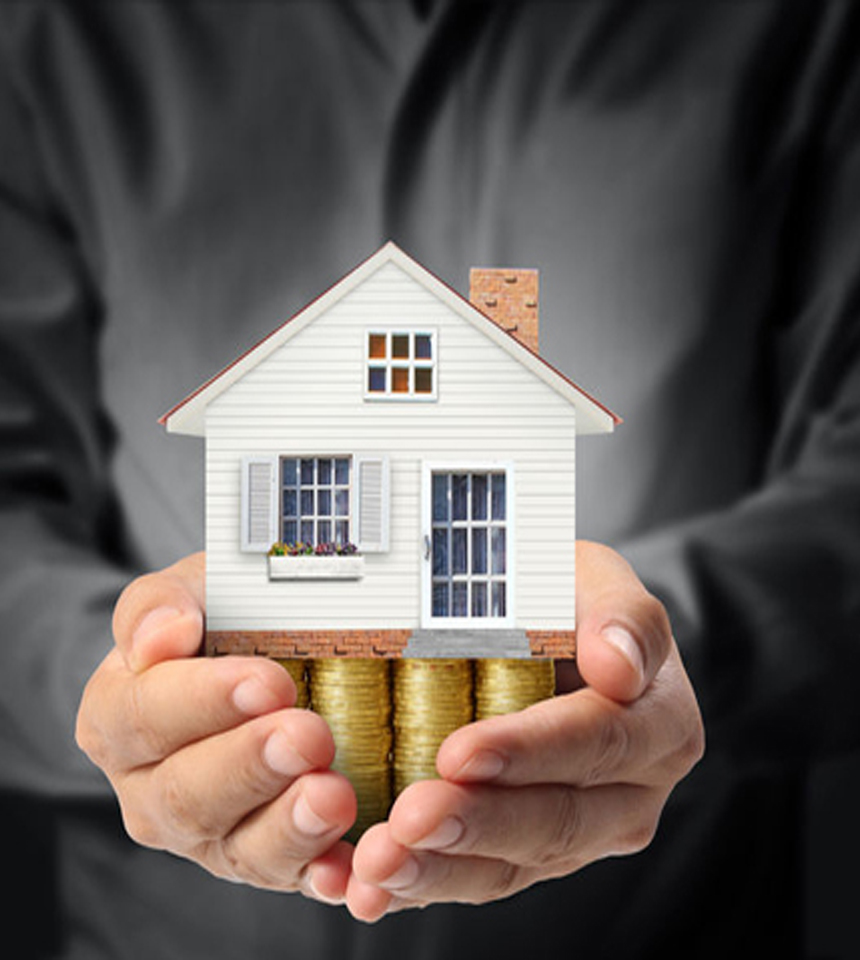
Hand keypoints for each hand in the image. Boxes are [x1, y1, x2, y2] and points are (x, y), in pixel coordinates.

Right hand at [76, 553, 355, 903]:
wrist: (245, 663)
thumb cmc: (213, 621)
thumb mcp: (186, 592)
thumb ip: (158, 605)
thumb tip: (161, 635)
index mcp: (117, 720)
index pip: (146, 716)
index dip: (203, 701)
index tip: (266, 680)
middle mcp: (152, 791)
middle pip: (187, 795)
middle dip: (251, 765)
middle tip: (308, 734)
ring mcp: (209, 835)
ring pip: (238, 848)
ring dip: (288, 827)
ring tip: (333, 796)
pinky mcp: (265, 859)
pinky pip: (291, 879)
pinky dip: (321, 877)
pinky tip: (349, 869)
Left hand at [346, 541, 704, 920]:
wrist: (558, 638)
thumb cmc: (572, 600)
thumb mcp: (599, 581)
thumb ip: (624, 614)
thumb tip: (619, 665)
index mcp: (659, 724)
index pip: (599, 741)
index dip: (531, 751)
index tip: (461, 751)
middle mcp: (631, 793)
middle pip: (558, 820)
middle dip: (478, 822)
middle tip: (409, 817)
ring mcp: (581, 833)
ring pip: (516, 866)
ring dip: (442, 869)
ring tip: (379, 862)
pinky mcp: (531, 854)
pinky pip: (482, 880)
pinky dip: (426, 884)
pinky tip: (375, 889)